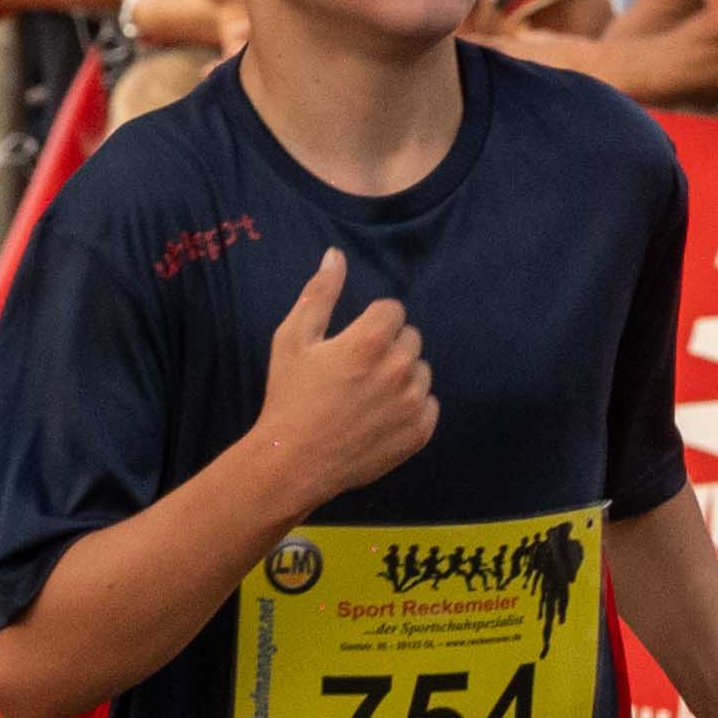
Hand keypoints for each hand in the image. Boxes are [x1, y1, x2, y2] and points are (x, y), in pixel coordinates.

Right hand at [252, 248, 437, 510]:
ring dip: (402, 376)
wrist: (293, 463)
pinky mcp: (419, 433)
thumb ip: (319, 294)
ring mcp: (413, 403)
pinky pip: (429, 406)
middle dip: (388, 347)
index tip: (351, 343)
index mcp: (371, 340)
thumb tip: (335, 255)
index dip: (371, 323)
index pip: (393, 311)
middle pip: (411, 339)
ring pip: (421, 372)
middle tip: (357, 370)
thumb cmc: (289, 397)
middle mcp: (400, 368)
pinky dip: (411, 408)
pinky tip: (381, 417)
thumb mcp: (292, 339)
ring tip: (368, 396)